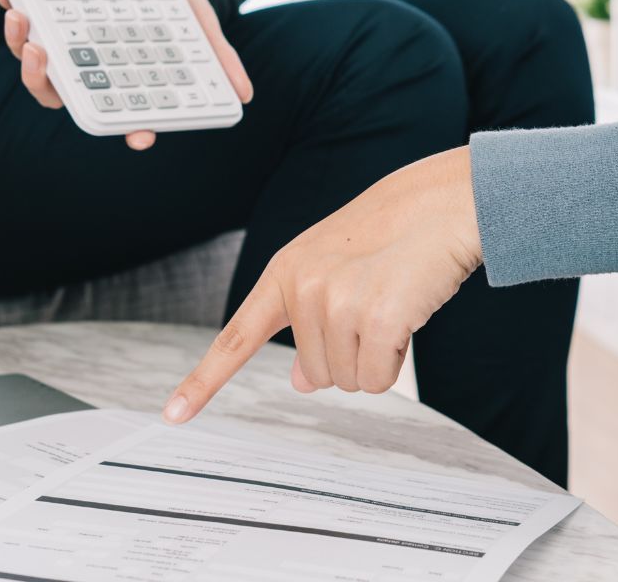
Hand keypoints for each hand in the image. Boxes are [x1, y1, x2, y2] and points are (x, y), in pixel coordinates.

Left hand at [0, 0, 253, 150]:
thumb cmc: (173, 2)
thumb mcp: (198, 21)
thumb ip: (217, 54)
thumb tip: (245, 94)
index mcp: (121, 80)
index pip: (118, 113)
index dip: (121, 126)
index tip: (133, 132)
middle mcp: (85, 70)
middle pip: (56, 90)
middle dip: (40, 76)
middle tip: (39, 52)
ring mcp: (60, 45)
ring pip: (31, 59)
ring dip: (17, 40)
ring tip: (19, 13)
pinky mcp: (43, 13)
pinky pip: (21, 15)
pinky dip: (8, 1)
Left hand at [162, 147, 481, 422]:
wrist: (444, 202)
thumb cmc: (395, 233)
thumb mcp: (337, 270)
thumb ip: (308, 321)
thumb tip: (300, 382)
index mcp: (285, 273)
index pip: (236, 338)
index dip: (203, 382)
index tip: (173, 415)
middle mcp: (302, 288)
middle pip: (315, 375)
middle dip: (351, 355)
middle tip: (376, 304)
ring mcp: (336, 303)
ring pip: (348, 381)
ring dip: (376, 358)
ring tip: (393, 304)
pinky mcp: (376, 319)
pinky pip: (378, 380)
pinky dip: (396, 362)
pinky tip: (408, 317)